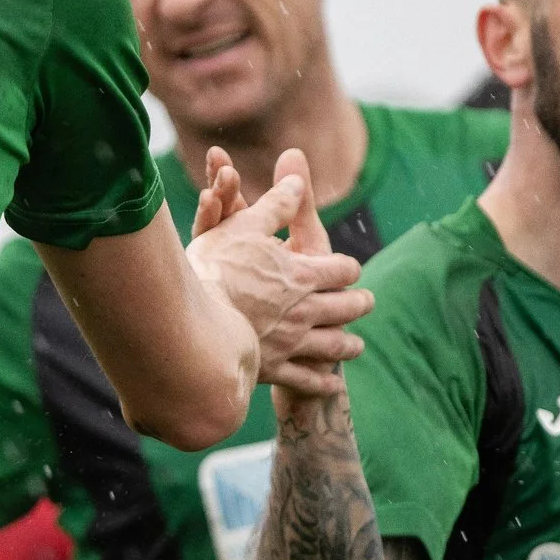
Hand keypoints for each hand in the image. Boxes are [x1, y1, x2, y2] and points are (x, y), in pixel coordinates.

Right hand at [185, 147, 369, 396]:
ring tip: (358, 345)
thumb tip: (297, 175)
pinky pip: (304, 379)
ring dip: (348, 344)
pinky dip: (322, 382)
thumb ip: (276, 204)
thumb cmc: (214, 272)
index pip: (340, 270)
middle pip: (344, 308)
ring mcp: (290, 344)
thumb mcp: (243, 227)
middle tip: (367, 303)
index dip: (347, 268)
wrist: (193, 327)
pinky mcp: (272, 370)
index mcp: (301, 276)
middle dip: (357, 304)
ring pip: (331, 345)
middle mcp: (304, 312)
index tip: (350, 269)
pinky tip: (333, 383)